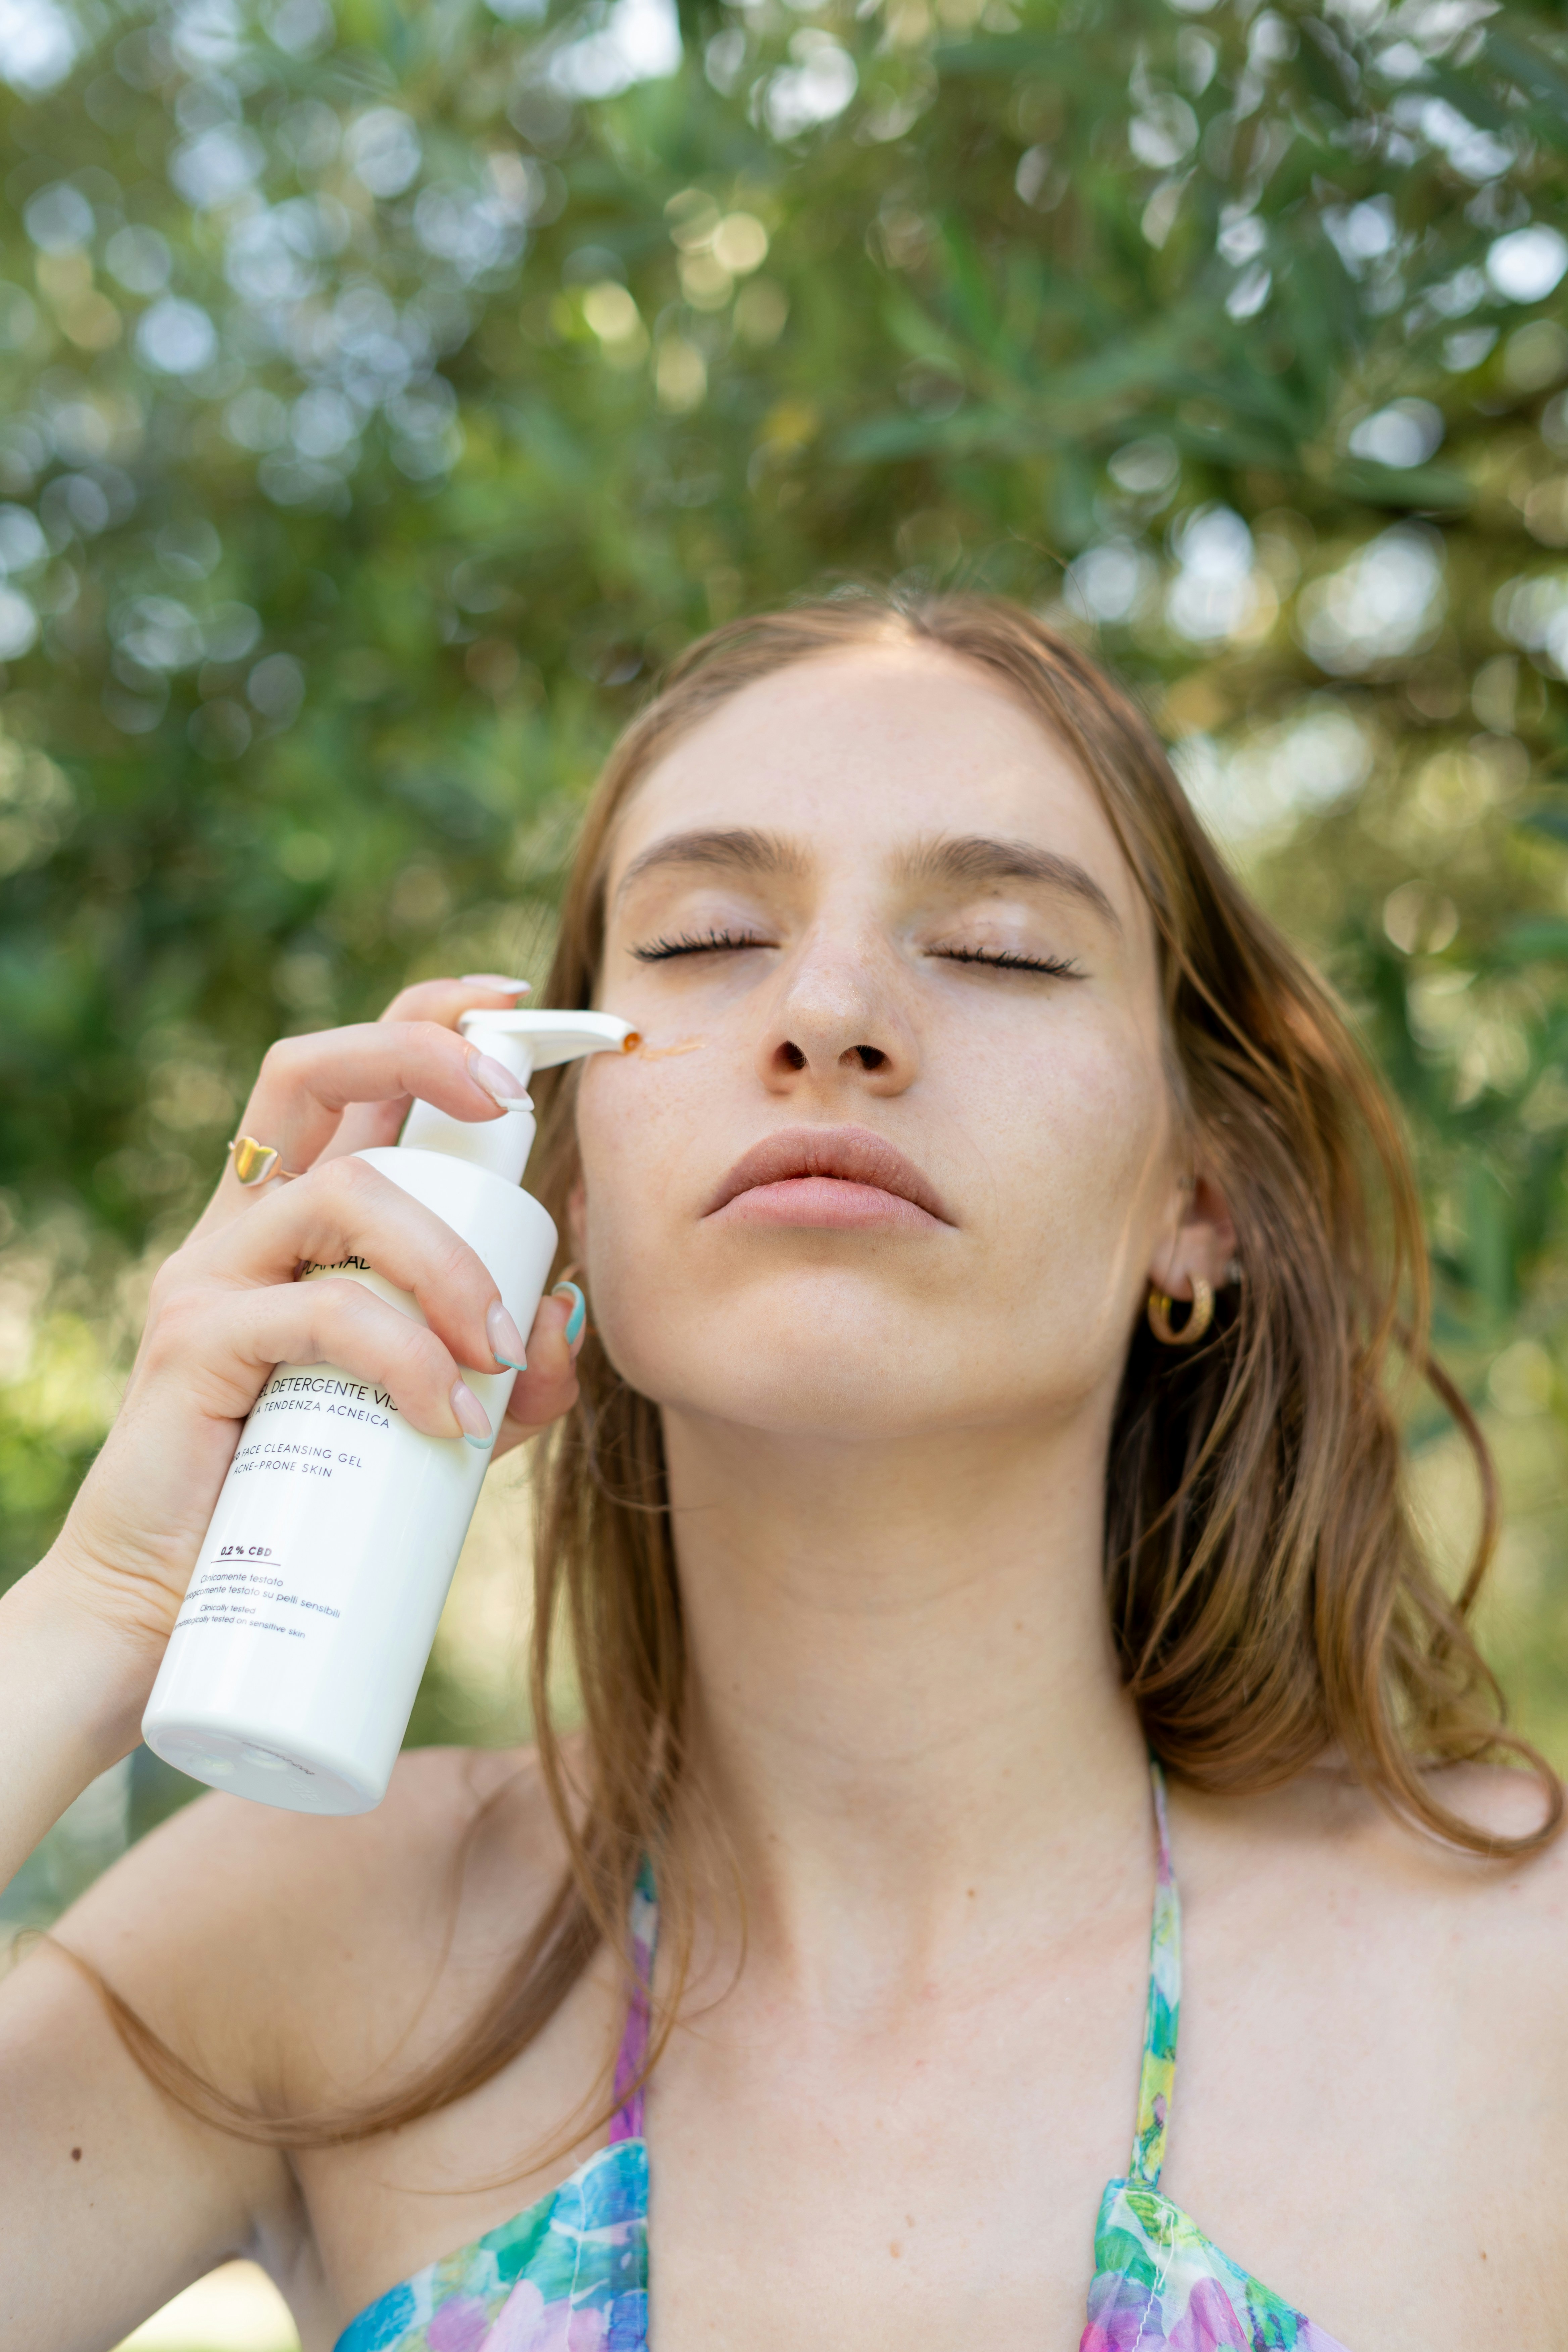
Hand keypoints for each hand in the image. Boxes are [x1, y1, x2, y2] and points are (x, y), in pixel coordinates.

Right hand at [42, 978, 583, 1722]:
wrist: (159, 1615)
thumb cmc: (298, 1509)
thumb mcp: (427, 1426)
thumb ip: (496, 1376)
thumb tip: (567, 1319)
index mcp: (292, 1223)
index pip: (348, 1079)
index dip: (425, 1021)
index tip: (513, 1007)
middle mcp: (244, 1228)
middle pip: (314, 1072)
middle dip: (421, 1053)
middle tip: (511, 1100)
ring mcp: (210, 1281)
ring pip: (344, 1197)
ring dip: (448, 1261)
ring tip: (498, 1351)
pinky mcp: (195, 1349)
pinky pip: (322, 1315)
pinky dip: (407, 1356)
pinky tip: (450, 1417)